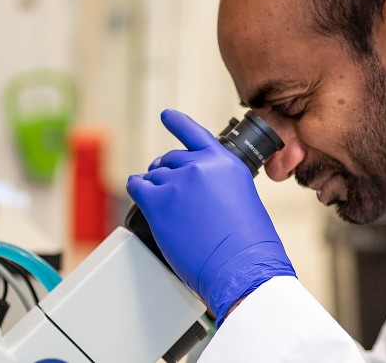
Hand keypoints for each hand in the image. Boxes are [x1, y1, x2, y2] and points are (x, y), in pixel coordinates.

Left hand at [126, 109, 295, 323]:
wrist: (241, 268)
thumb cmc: (248, 246)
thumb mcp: (242, 200)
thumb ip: (218, 186)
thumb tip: (197, 194)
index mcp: (225, 163)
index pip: (195, 135)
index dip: (177, 123)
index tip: (166, 115)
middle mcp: (200, 166)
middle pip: (171, 159)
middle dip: (167, 172)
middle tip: (167, 189)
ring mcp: (176, 183)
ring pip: (154, 176)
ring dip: (155, 189)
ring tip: (167, 211)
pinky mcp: (157, 203)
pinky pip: (137, 188)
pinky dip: (137, 191)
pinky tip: (141, 198)